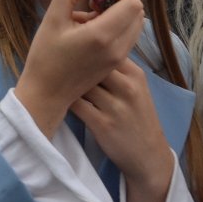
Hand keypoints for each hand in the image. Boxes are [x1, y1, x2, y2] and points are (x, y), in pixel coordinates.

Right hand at [15, 0, 144, 136]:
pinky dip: (116, 27)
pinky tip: (91, 30)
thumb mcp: (51, 20)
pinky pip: (126, 38)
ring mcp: (119, 58)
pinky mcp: (115, 64)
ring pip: (134, 26)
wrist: (47, 94)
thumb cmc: (46, 57)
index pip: (132, 3)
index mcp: (103, 35)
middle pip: (137, 13)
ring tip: (90, 15)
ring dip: (119, 13)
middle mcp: (118, 47)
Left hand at [69, 59, 173, 193]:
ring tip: (55, 81)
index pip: (105, 48)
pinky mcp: (103, 124)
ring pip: (81, 82)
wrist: (148, 154)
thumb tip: (86, 47)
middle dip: (72, 62)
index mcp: (135, 74)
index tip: (69, 47)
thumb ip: (115, 69)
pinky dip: (65, 100)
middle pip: (91, 62)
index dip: (84, 47)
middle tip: (56, 64)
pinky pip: (76, 105)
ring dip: (66, 82)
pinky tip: (59, 100)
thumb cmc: (136, 117)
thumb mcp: (135, 88)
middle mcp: (127, 87)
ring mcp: (116, 106)